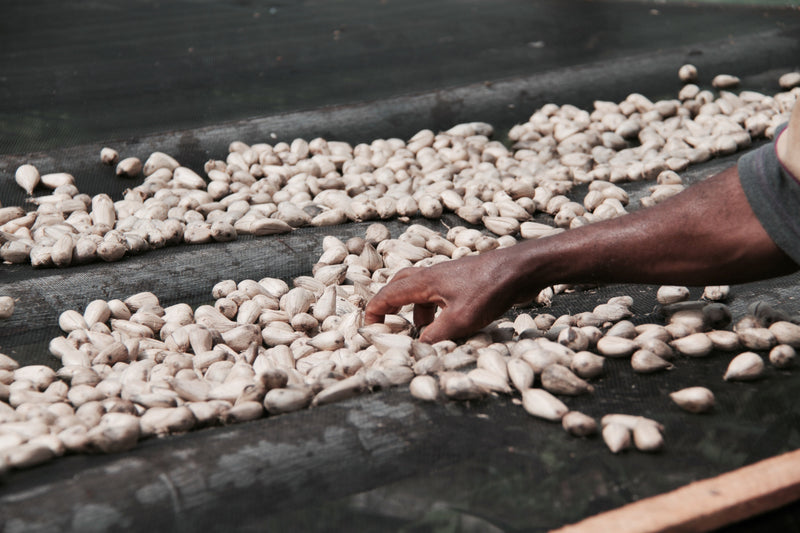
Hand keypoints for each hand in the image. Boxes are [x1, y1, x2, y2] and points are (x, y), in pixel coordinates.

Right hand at [364, 249, 535, 342]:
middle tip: (386, 327)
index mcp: (424, 282)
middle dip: (388, 307)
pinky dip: (434, 311)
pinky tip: (447, 327)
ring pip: (419, 292)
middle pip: (398, 287)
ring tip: (419, 334)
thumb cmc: (490, 289)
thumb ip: (436, 336)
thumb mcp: (460, 320)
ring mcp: (448, 278)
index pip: (387, 295)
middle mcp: (432, 276)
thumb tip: (418, 349)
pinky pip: (438, 295)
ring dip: (414, 312)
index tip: (370, 332)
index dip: (374, 314)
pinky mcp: (464, 282)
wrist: (521, 268)